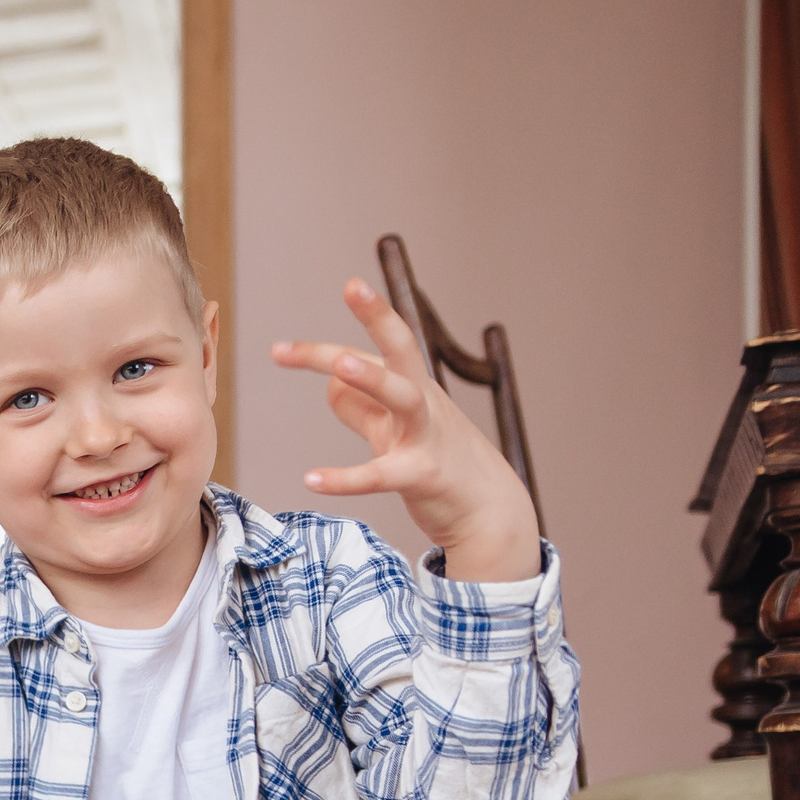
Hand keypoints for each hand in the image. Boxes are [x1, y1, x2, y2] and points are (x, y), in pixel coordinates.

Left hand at [271, 278, 540, 582]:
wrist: (487, 513)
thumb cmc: (439, 465)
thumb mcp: (394, 430)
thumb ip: (362, 407)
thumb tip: (329, 384)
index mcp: (414, 387)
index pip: (381, 347)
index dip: (355, 326)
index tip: (337, 298)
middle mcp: (423, 402)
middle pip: (401, 350)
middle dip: (380, 317)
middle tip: (354, 286)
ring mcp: (426, 436)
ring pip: (402, 397)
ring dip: (373, 378)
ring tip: (339, 367)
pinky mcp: (423, 476)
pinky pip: (381, 474)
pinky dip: (346, 479)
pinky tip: (312, 480)